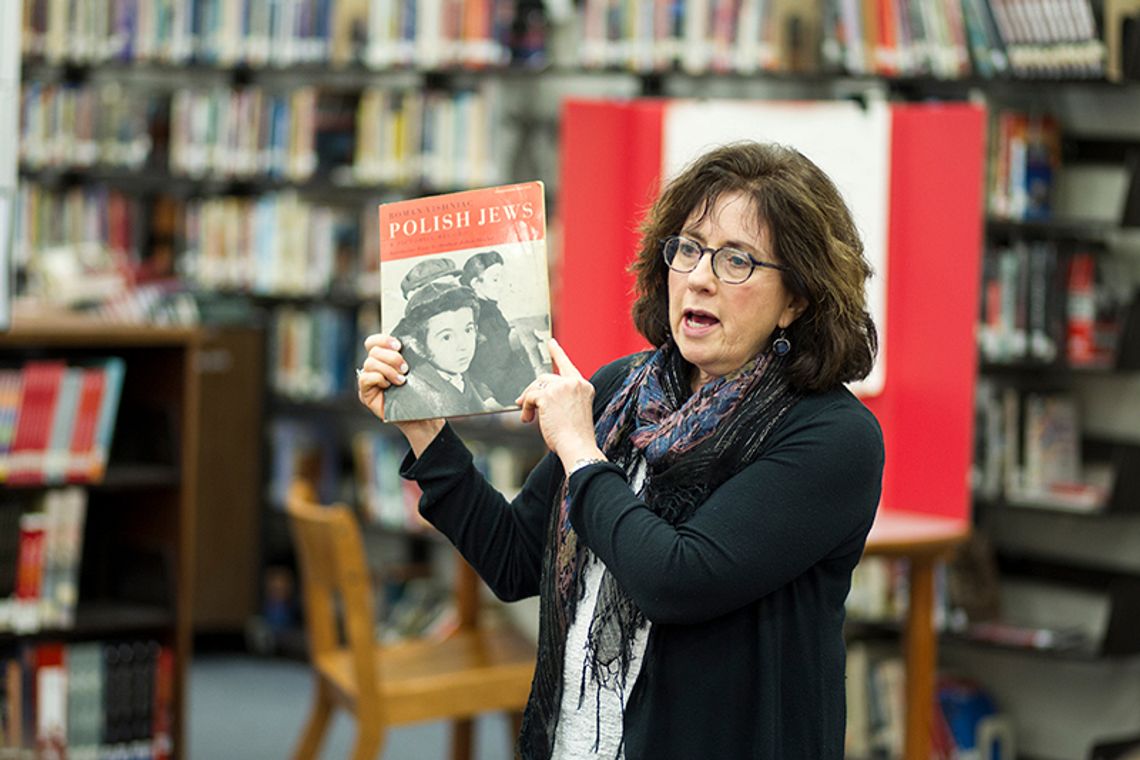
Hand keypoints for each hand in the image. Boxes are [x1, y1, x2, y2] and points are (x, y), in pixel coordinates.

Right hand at [358, 333, 442, 455]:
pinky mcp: (366, 394)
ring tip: (401, 380)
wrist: (422, 418)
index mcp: (384, 359)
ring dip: (387, 369)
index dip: (384, 340)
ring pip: (370, 363)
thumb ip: (408, 357)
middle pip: (373, 351)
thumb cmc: (420, 395)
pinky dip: (378, 378)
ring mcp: (369, 381)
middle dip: (391, 357)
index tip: (399, 345)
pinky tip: (389, 386)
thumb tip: (410, 343)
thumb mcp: (416, 372)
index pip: (374, 342)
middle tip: (405, 368)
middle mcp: (374, 368)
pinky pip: (365, 378)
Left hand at [516, 339, 603, 469]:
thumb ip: (560, 399)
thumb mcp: (573, 411)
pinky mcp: (549, 394)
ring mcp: (563, 386)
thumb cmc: (576, 436)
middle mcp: (575, 382)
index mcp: (584, 386)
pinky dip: (526, 408)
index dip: (557, 353)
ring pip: (537, 386)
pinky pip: (530, 397)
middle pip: (546, 378)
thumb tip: (534, 396)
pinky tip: (529, 419)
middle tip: (523, 403)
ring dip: (529, 401)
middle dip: (533, 391)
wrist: (578, 446)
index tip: (551, 343)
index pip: (568, 366)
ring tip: (529, 417)